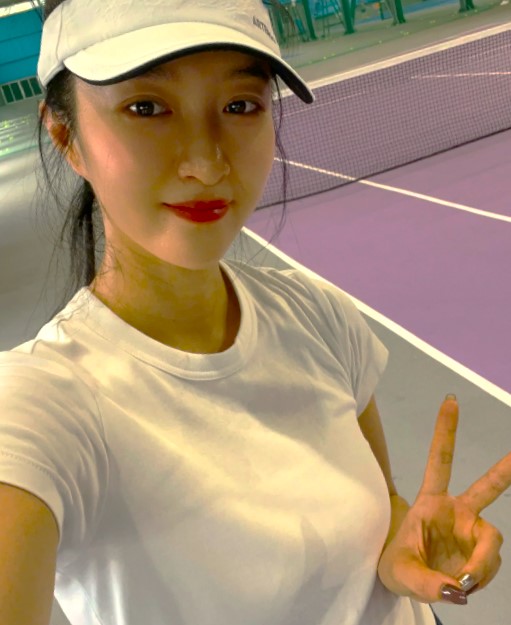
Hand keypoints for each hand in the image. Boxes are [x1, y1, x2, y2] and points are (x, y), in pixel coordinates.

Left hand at [378, 396, 510, 604]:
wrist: (404, 580)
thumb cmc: (395, 565)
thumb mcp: (400, 573)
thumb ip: (427, 583)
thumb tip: (458, 589)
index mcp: (430, 501)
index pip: (439, 462)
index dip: (445, 431)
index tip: (451, 400)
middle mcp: (456, 511)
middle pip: (486, 488)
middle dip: (505, 471)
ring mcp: (471, 531)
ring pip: (492, 542)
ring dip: (481, 566)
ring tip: (460, 581)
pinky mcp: (480, 552)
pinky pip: (490, 566)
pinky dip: (480, 578)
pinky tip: (463, 584)